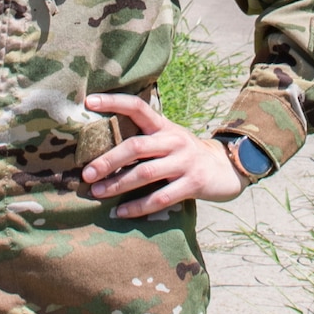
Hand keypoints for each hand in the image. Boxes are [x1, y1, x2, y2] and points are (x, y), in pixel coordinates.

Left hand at [81, 94, 244, 218]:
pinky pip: (160, 198)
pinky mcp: (192, 184)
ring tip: (97, 193)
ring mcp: (184, 162)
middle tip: (87, 173)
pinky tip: (120, 212)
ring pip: (145, 173)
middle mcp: (173, 141)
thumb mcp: (168, 138)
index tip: (89, 101)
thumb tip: (100, 144)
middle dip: (108, 160)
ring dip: (118, 184)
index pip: (137, 107)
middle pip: (136, 146)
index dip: (114, 102)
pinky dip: (138, 207)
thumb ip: (143, 138)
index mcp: (164, 126)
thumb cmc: (185, 153)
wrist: (226, 168)